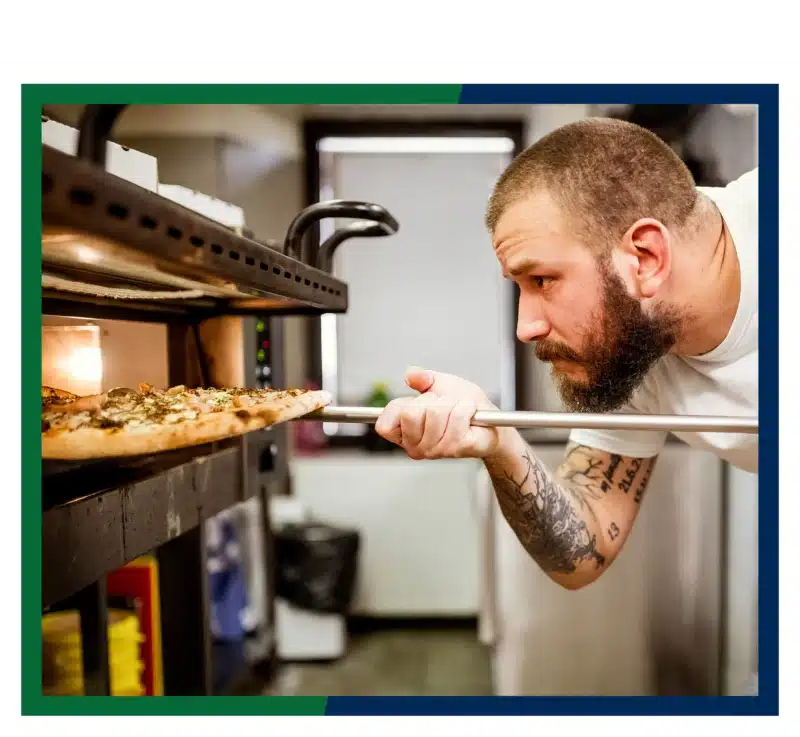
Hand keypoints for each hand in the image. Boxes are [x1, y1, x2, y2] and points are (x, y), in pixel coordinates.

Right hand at [374, 366, 502, 459]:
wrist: (489, 420)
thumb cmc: (463, 405)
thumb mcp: (440, 384)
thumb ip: (422, 378)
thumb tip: (410, 374)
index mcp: (404, 431)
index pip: (385, 424)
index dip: (401, 407)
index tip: (418, 402)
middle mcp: (415, 445)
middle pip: (410, 414)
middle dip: (430, 401)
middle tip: (443, 406)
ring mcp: (434, 450)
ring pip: (434, 414)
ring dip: (452, 404)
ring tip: (458, 409)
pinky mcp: (454, 449)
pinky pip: (456, 418)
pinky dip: (466, 408)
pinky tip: (469, 413)